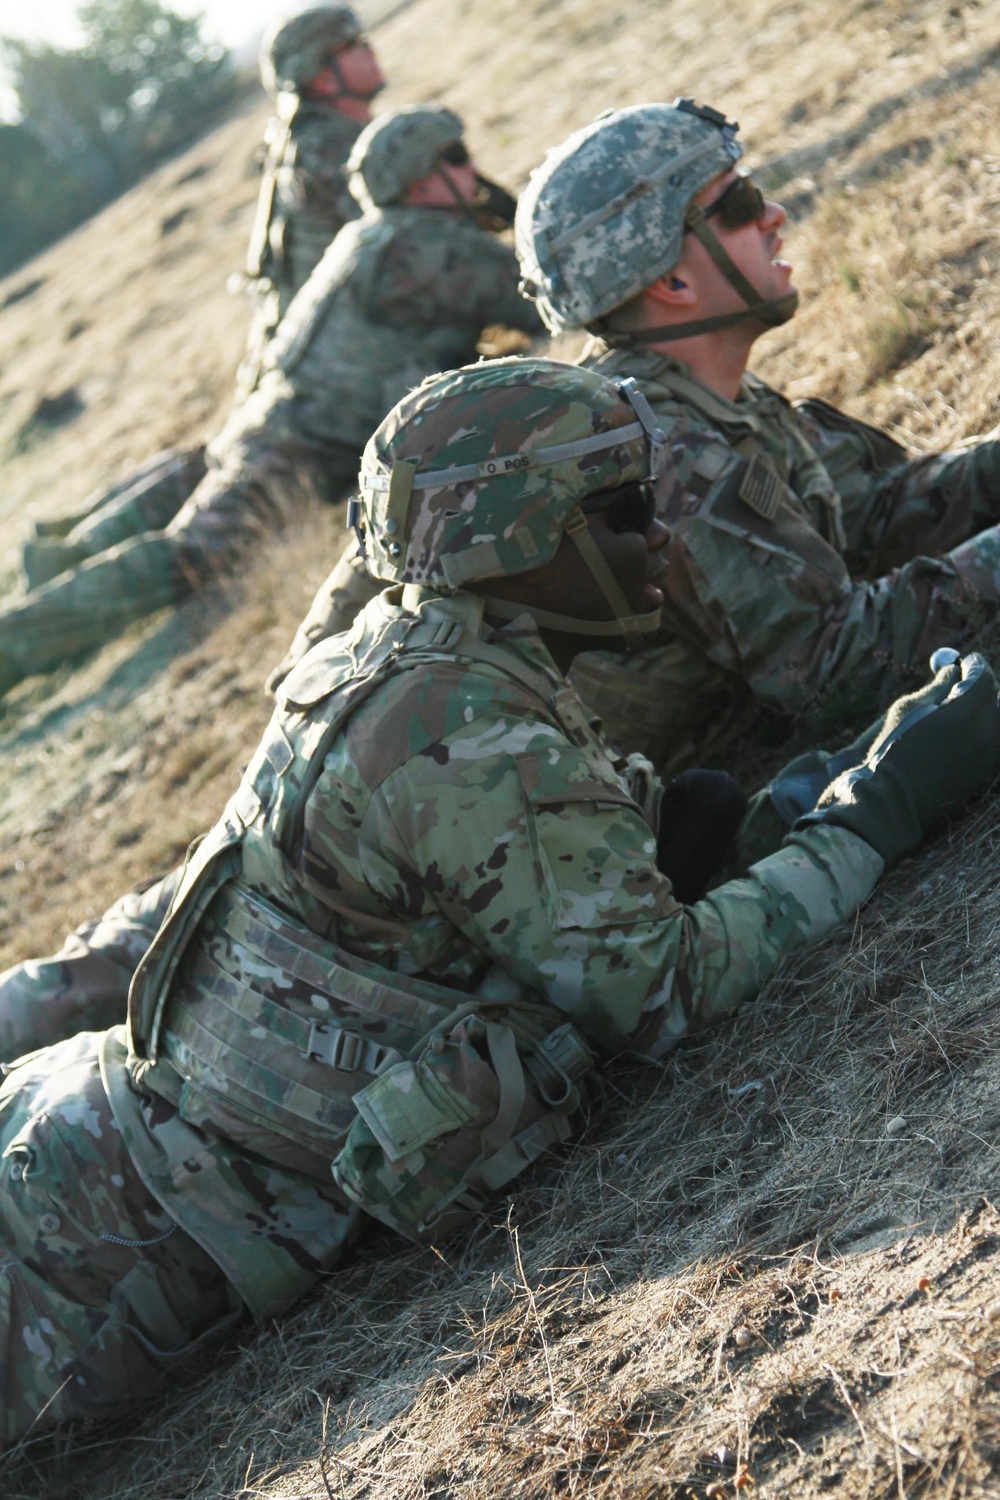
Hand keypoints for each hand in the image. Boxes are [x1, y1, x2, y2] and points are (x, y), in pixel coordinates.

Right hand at [797, 652, 999, 865]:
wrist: (892, 804)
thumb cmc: (891, 751)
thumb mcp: (906, 710)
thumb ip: (936, 687)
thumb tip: (953, 671)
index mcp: (965, 713)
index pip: (984, 678)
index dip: (975, 666)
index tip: (967, 661)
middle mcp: (986, 733)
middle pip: (999, 701)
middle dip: (985, 691)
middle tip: (966, 688)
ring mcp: (990, 757)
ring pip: (997, 725)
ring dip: (986, 714)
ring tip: (960, 716)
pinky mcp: (986, 775)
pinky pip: (994, 746)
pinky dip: (984, 735)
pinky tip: (959, 739)